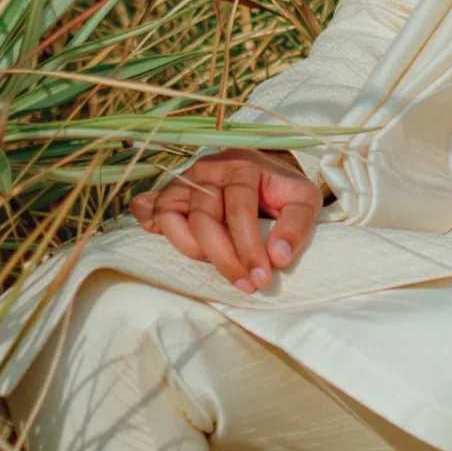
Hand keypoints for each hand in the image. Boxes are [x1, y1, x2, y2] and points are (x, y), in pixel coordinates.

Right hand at [130, 147, 321, 291]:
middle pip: (204, 219)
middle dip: (224, 258)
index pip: (239, 210)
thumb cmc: (281, 190)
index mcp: (242, 165)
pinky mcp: (168, 192)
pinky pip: (147, 208)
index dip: (248, 248)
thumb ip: (297, 224)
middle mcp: (208, 169)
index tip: (261, 279)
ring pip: (170, 215)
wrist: (262, 173)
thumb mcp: (303, 199)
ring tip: (215, 267)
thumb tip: (279, 257)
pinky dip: (152, 226)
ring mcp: (184, 180)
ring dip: (191, 249)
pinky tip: (168, 241)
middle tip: (245, 285)